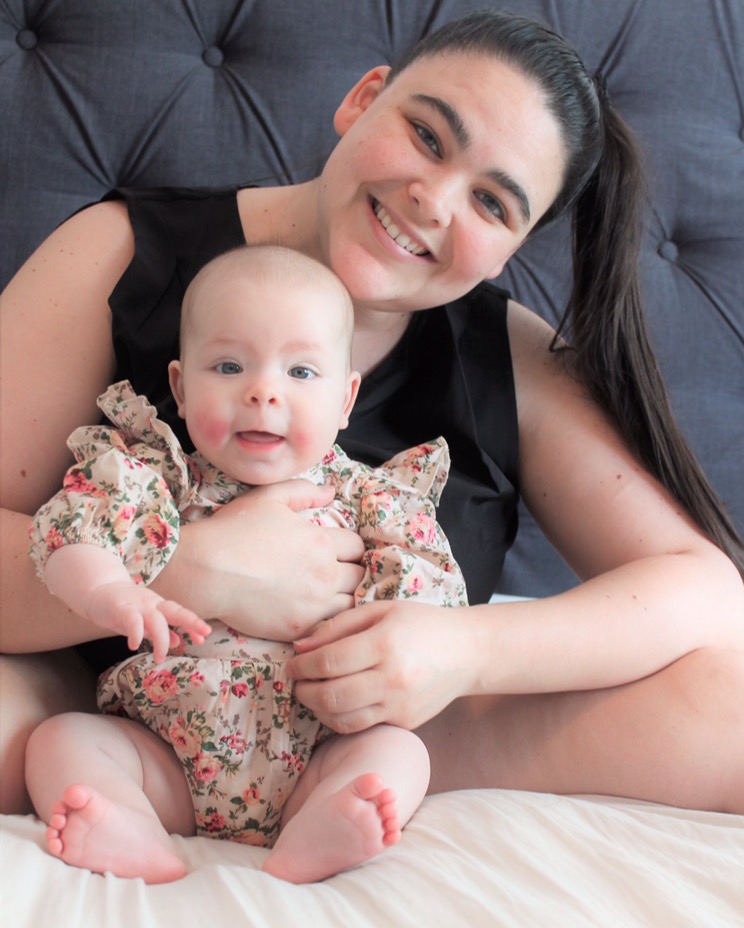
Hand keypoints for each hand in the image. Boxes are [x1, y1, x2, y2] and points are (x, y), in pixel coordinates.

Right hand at [86, 581, 211, 662]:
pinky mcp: (120, 608)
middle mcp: (152, 604)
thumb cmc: (124, 608)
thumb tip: (179, 642)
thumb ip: (160, 630)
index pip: (180, 614)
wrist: (98, 590)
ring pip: (156, 620)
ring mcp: (137, 605)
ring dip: (161, 640)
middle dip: (191, 622)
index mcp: (159, 606)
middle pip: (175, 611)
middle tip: (203, 636)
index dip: (193, 625)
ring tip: (159, 658)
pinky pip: (132, 620)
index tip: (204, 638)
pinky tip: (134, 645)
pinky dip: (136, 633)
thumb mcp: (145, 620)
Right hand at [155, 478, 365, 639]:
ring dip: (343, 597)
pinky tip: (314, 612)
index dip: (349, 547)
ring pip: (350, 604)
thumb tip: (331, 493)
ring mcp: (314, 604)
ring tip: (329, 595)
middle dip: (352, 571)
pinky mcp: (298, 627)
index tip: (340, 551)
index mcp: (321, 541)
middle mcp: (325, 573)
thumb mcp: (268, 498)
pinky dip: (327, 620)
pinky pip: (328, 627)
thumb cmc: (234, 530)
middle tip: (339, 573)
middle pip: (358, 575)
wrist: (207, 571)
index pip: (356, 546)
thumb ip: (303, 491)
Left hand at [287, 600, 474, 733]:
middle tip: (297, 682)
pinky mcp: (405, 723)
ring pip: (342, 719)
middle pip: (330, 696)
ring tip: (313, 694)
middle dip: (304, 692)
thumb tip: (300, 647)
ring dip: (318, 710)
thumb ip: (338, 626)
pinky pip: (361, 727)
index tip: (291, 664)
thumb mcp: (381, 610)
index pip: (328, 662)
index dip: (301, 666)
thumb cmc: (421, 624)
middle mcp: (392, 679)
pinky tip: (336, 704)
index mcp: (384, 644)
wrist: (467, 652)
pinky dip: (340, 719)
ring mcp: (399, 705)